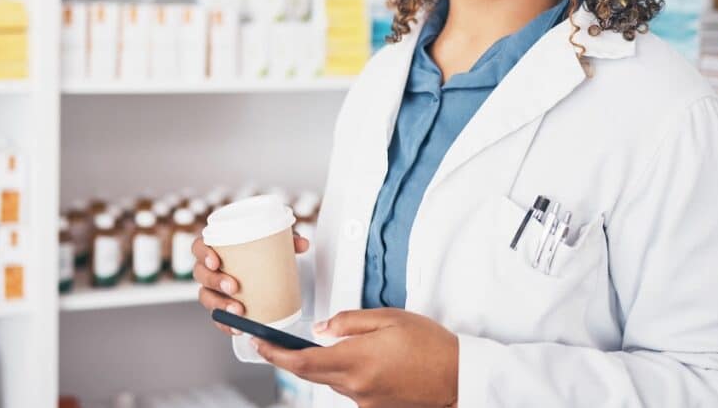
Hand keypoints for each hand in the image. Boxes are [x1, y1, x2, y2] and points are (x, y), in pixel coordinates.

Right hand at [193, 231, 310, 335]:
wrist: (262, 271)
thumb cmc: (260, 253)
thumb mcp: (273, 243)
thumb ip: (287, 242)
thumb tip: (303, 244)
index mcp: (215, 248)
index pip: (198, 247)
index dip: (203, 253)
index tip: (215, 261)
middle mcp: (209, 269)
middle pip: (201, 274)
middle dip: (215, 281)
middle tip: (234, 286)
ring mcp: (212, 289)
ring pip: (206, 297)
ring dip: (220, 305)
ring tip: (238, 310)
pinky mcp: (220, 306)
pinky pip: (217, 317)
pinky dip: (226, 324)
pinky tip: (237, 327)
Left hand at [252, 308, 458, 407]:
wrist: (459, 377)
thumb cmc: (430, 345)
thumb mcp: (389, 318)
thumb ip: (350, 321)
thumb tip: (322, 328)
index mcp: (356, 360)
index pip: (302, 360)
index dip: (275, 353)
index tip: (259, 343)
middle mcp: (356, 386)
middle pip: (309, 374)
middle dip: (289, 359)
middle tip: (273, 343)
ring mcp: (364, 402)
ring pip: (330, 381)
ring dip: (323, 364)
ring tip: (338, 344)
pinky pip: (349, 390)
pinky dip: (347, 374)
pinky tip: (365, 361)